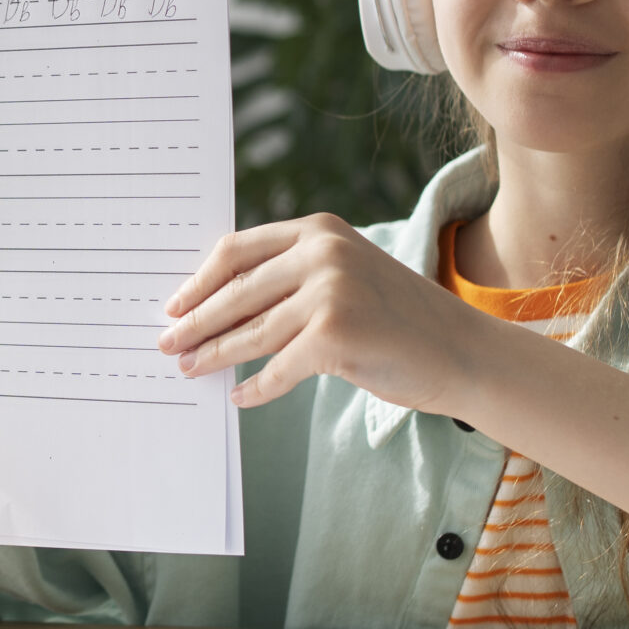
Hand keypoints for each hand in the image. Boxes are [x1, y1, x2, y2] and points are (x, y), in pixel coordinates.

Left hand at [154, 214, 485, 409]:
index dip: (199, 280)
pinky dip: (255, 387)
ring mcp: (330, 291)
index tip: (174, 305)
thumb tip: (217, 310)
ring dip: (214, 355)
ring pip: (251, 331)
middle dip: (195, 322)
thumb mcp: (345, 278)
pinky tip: (238, 397)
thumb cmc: (397, 320)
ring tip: (190, 370)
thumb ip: (292, 280)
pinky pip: (277, 368)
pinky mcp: (334, 334)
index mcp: (318, 231)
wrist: (461, 351)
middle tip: (167, 344)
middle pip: (236, 292)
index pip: (237, 250)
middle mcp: (322, 253)